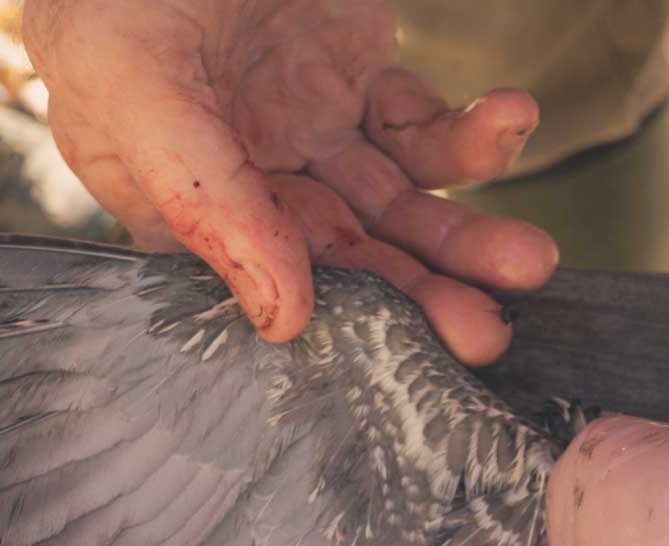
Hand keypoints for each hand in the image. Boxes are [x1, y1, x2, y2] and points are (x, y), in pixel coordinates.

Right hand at [23, 0, 558, 364]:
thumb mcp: (138, 88)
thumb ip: (204, 200)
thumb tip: (281, 320)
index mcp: (184, 206)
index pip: (273, 286)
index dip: (350, 320)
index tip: (418, 348)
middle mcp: (254, 180)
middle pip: (355, 260)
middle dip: (426, 296)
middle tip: (488, 332)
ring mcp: (311, 129)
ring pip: (403, 206)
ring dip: (467, 237)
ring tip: (530, 259)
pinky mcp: (357, 75)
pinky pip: (424, 124)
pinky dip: (473, 134)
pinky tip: (510, 120)